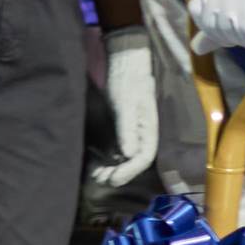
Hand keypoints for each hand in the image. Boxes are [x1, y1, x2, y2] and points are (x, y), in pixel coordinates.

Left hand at [90, 41, 159, 195]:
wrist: (124, 65)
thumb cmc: (128, 82)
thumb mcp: (126, 105)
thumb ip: (127, 129)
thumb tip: (129, 155)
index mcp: (149, 131)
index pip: (142, 158)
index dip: (128, 172)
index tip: (112, 179)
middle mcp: (141, 136)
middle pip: (133, 162)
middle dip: (117, 173)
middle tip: (100, 179)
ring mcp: (131, 133)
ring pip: (123, 158)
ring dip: (111, 169)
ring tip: (96, 175)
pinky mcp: (120, 129)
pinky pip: (115, 150)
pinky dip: (106, 159)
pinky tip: (95, 164)